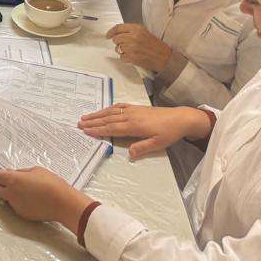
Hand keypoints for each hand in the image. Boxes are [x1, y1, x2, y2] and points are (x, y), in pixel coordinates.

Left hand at [0, 167, 93, 232]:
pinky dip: (20, 203)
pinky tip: (31, 200)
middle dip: (1, 185)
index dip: (2, 174)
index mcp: (13, 180)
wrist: (63, 203)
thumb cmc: (52, 184)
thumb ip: (22, 172)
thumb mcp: (36, 170)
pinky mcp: (22, 214)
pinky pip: (16, 206)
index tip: (7, 173)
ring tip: (25, 191)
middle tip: (11, 182)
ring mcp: (15, 205)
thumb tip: (15, 173)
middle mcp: (11, 193)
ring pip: (6, 198)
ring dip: (10, 194)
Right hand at [78, 104, 212, 159]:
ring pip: (111, 112)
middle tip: (79, 123)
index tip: (86, 130)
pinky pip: (119, 106)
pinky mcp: (137, 107)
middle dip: (93, 121)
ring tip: (86, 116)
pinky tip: (104, 110)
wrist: (181, 118)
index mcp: (134, 126)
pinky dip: (109, 108)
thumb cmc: (170, 133)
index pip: (112, 128)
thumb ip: (143, 148)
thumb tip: (129, 154)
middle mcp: (131, 116)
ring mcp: (133, 110)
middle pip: (108, 119)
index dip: (98, 130)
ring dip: (98, 114)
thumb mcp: (158, 144)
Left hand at [105, 24, 171, 72]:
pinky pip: (122, 57)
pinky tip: (133, 57)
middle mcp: (134, 36)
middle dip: (118, 43)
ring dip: (122, 51)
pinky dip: (126, 58)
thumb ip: (131, 31)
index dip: (111, 32)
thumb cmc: (155, 46)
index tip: (108, 35)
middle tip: (126, 45)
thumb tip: (117, 33)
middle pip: (116, 39)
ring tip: (132, 52)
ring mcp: (133, 47)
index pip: (118, 28)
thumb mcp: (144, 33)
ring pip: (118, 49)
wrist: (165, 58)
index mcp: (137, 28)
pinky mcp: (132, 57)